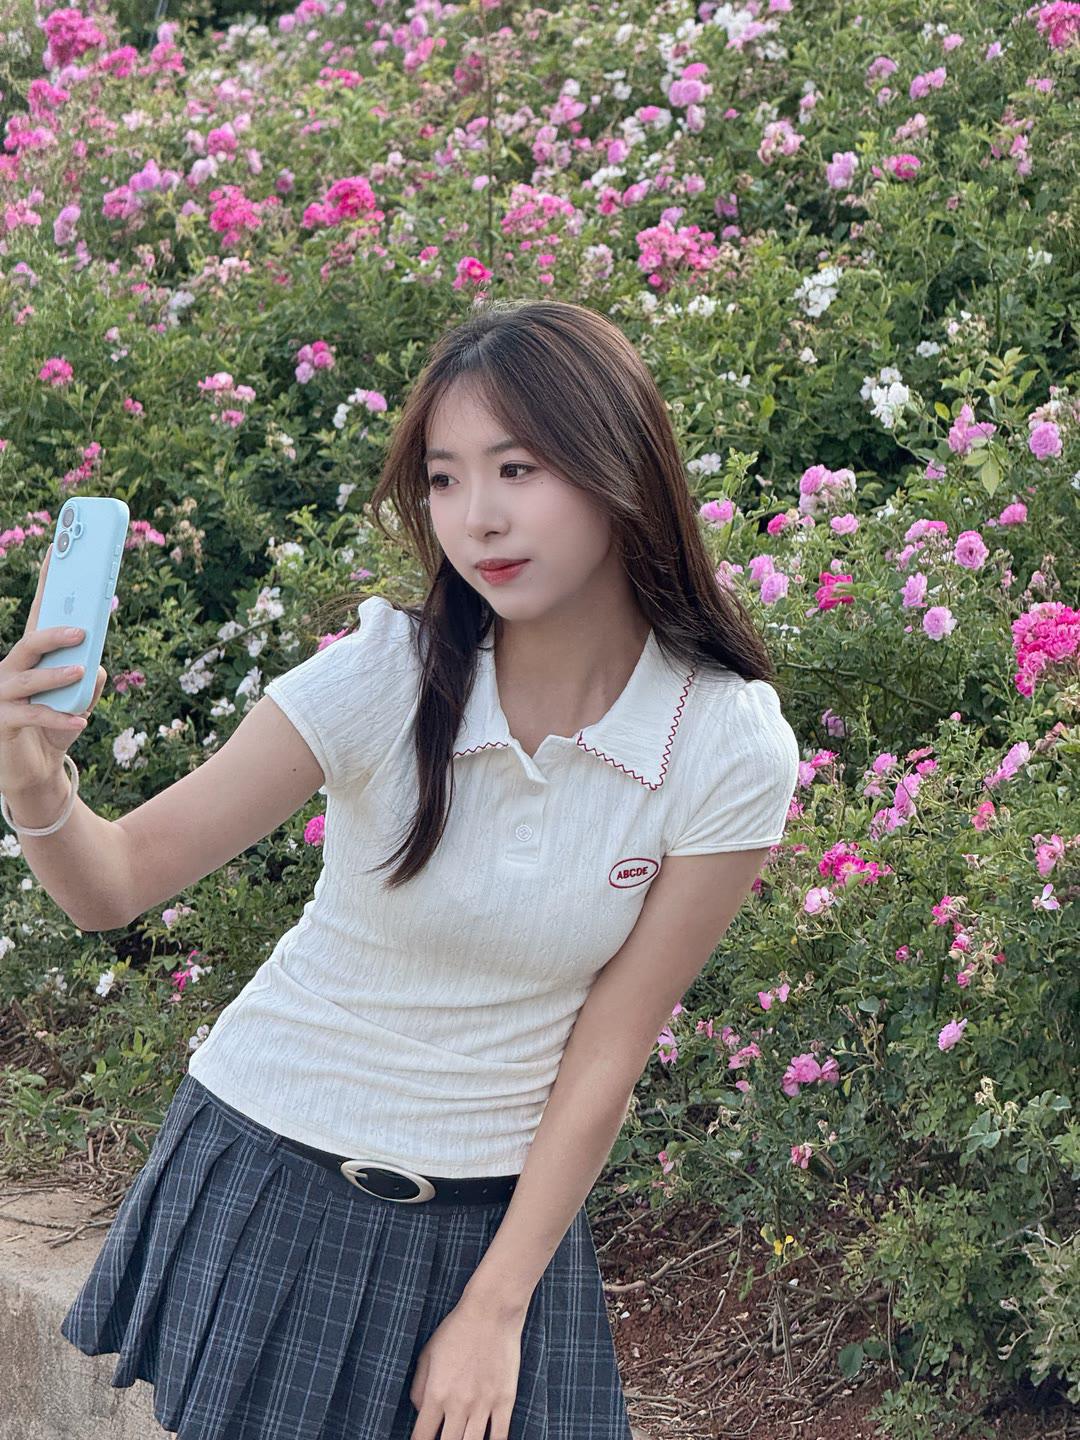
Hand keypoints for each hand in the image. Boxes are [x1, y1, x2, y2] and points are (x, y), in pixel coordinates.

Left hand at [408, 1294, 525, 1439]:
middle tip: (443, 1439)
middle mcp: (459, 1404)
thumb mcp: (427, 1354)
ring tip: (461, 1439)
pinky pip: (500, 1437)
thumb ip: (418, 1388)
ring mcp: (484, 1404)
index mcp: (436, 1393)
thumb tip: (420, 1413)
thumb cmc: (456, 1329)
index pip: (422, 1437)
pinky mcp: (505, 1400)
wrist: (491, 1311)